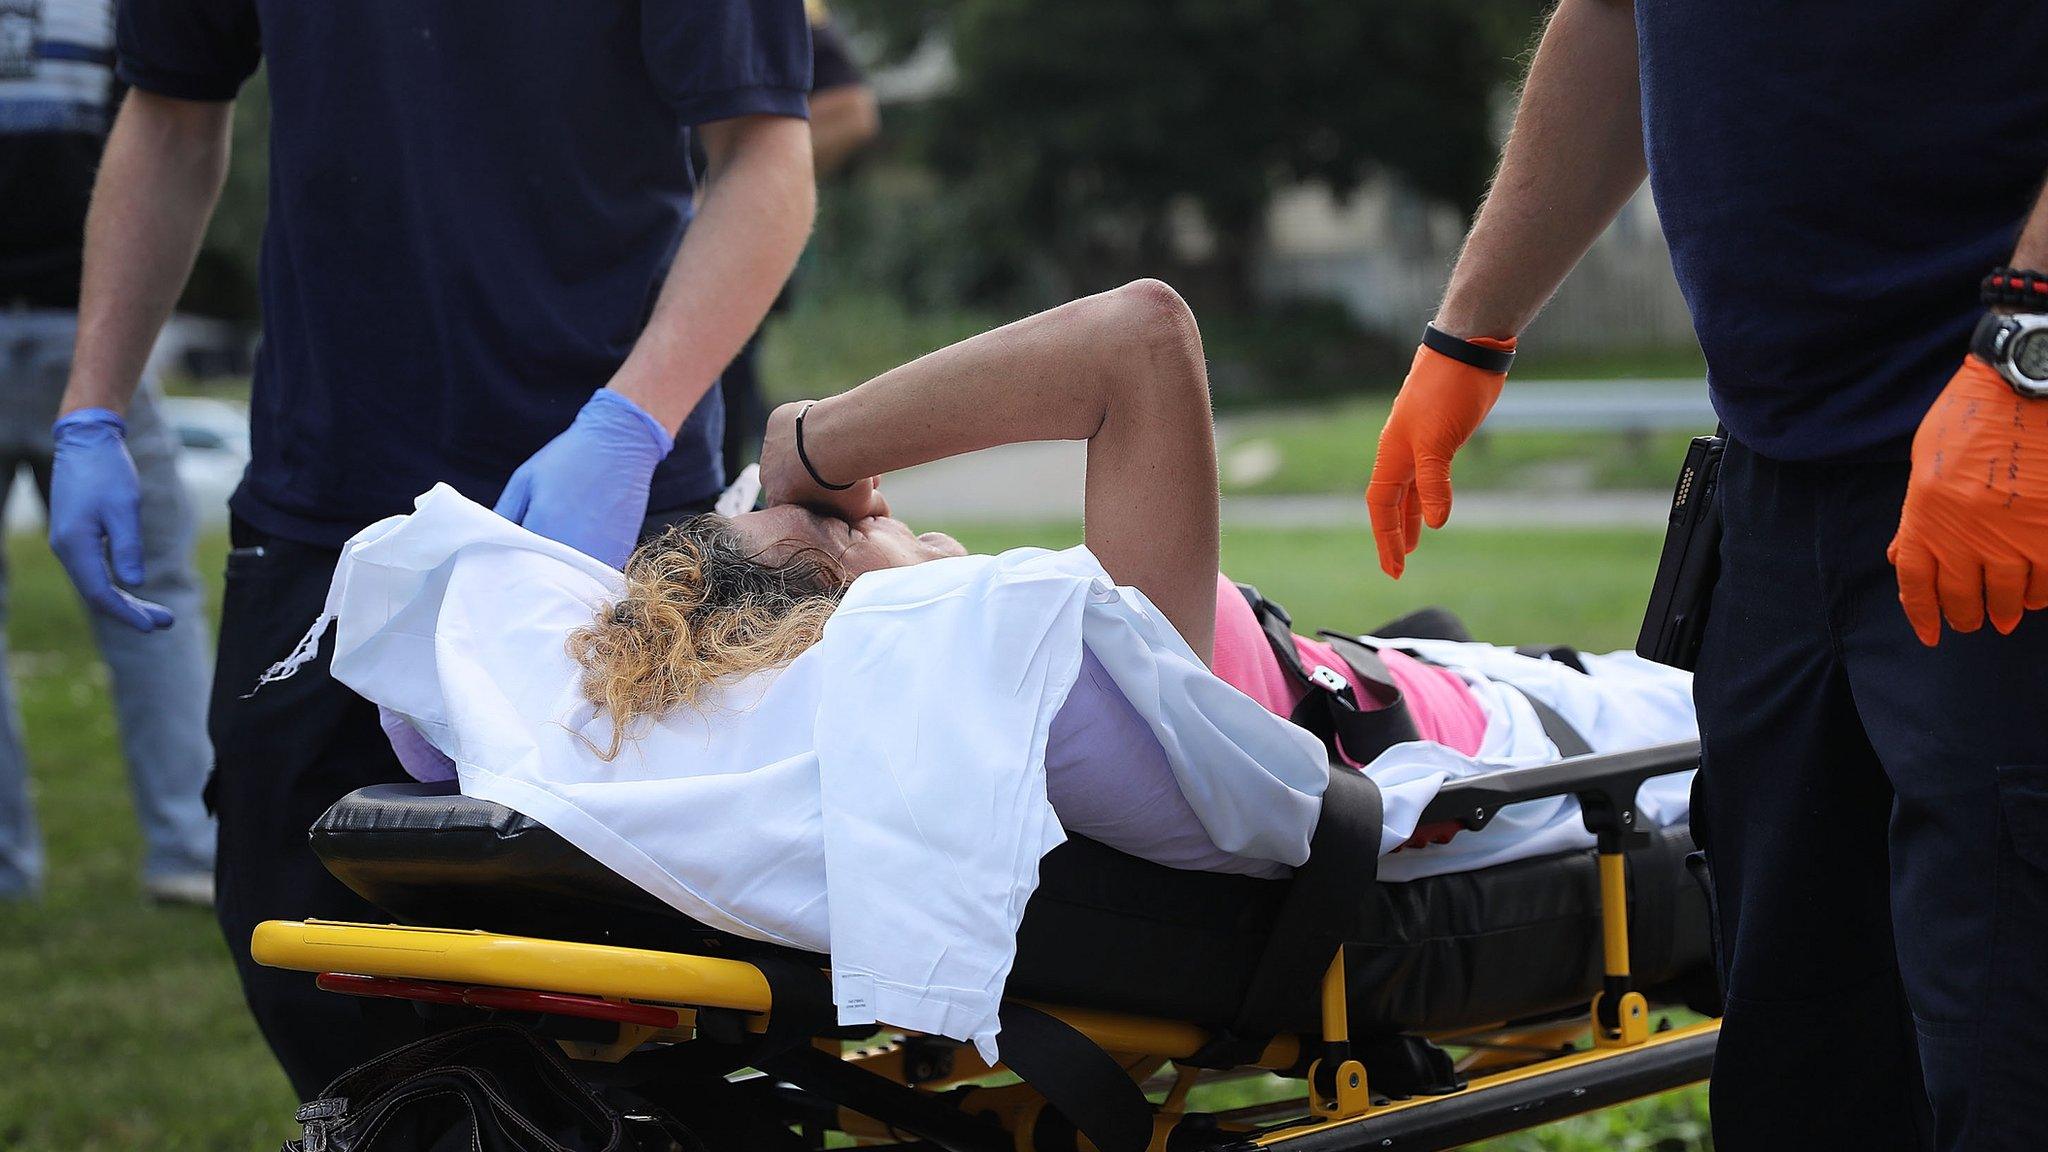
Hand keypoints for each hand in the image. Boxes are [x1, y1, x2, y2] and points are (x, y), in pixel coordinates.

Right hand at [48, 409, 173, 631]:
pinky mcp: (77, 536)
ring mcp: (69, 543)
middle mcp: (67, 549)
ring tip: (159, 614)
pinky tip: (134, 590)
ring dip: (126, 600)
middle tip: (167, 623)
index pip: (100, 593)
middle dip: (131, 612)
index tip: (154, 626)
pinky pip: (94, 570)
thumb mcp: (124, 507)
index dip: (126, 613)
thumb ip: (127, 546)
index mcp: (75, 545)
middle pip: (98, 594)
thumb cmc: (107, 470)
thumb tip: (133, 584)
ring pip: (96, 583)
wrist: (86, 440)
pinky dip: (116, 584)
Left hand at [495, 389, 672, 568]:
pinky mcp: (620, 549)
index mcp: (545, 524)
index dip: (514, 560)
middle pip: (547, 574)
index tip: (512, 555)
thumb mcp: (525, 478)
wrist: (620, 441)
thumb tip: (490, 539)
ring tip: (560, 549)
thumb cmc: (569, 456)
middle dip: (537, 568)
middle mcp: (574, 542)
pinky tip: (585, 541)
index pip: (519, 562)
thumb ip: (505, 512)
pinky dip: (587, 562)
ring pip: (573, 575)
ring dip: (564, 569)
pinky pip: (596, 568)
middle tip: (534, 553)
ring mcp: (601, 549)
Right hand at [759, 400, 888, 520]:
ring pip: (795, 448)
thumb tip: (884, 512)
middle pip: (797, 475)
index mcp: (780, 500)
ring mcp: (768, 446)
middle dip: (821, 473)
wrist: (835, 441)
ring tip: (846, 445)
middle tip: (848, 467)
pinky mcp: (776, 420)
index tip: (843, 490)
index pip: (799, 504)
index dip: (823, 498)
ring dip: (816, 447)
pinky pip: (795, 423)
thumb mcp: (860, 506)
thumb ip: (868, 510)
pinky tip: (834, 425)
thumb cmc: (844, 480)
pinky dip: (812, 424)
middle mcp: (767, 475)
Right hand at [1365, 335, 1513, 577]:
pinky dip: (1429, 495)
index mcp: (1392, 455)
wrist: (1467, 349)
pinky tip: (1436, 505)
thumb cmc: (1447, 391)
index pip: (1381, 506)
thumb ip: (1433, 482)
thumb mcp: (1438, 441)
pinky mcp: (1443, 434)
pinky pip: (1429, 474)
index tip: (1394, 570)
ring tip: (1413, 545)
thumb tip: (1435, 523)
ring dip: (1410, 517)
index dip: (1386, 538)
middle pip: (1391, 502)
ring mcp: (1422, 443)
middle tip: (1397, 567)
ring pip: (1410, 489)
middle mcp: (1402, 452)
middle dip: (1393, 535)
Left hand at [1888, 355, 2047, 644]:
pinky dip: (2042, 593)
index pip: (1916, 581)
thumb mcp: (1924, 462)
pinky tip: (2036, 596)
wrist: (2024, 388)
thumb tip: (1902, 554)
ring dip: (2006, 609)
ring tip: (2005, 616)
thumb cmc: (1969, 417)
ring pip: (2009, 593)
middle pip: (1962, 595)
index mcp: (1926, 515)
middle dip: (1964, 616)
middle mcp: (1965, 533)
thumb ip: (1915, 513)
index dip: (1922, 613)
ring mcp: (2013, 534)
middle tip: (1970, 624)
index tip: (1931, 634)